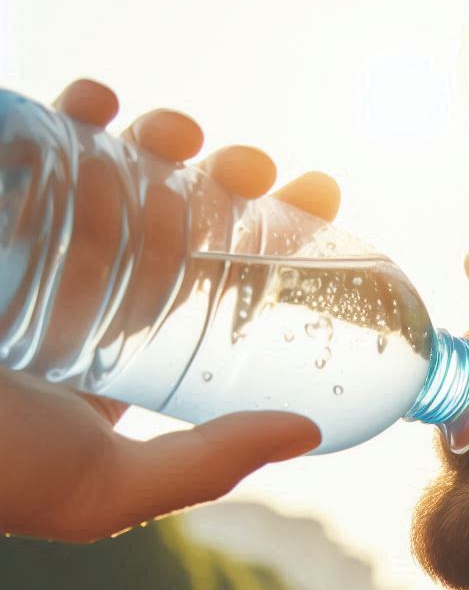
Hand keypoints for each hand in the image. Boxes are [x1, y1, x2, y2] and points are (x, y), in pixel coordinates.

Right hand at [0, 79, 340, 542]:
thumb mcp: (103, 488)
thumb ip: (205, 465)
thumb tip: (308, 434)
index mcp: (123, 355)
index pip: (212, 289)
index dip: (271, 242)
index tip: (319, 203)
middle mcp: (82, 297)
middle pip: (172, 223)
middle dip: (224, 184)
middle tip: (258, 166)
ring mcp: (28, 247)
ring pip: (110, 179)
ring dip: (158, 142)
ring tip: (187, 134)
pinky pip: (28, 148)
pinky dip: (65, 115)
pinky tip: (100, 102)